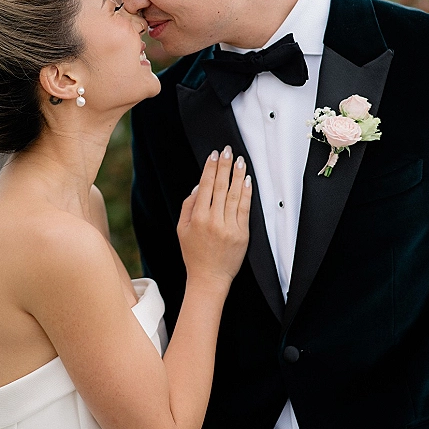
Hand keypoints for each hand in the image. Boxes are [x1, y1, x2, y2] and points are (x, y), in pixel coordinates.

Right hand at [177, 147, 251, 289]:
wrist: (209, 277)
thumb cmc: (194, 253)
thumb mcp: (181, 229)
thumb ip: (189, 205)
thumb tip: (200, 185)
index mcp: (197, 218)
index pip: (206, 186)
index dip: (210, 168)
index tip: (214, 155)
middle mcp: (214, 221)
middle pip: (221, 187)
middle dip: (224, 166)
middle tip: (228, 151)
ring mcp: (229, 227)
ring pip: (235, 195)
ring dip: (238, 175)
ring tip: (240, 161)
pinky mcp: (242, 234)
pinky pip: (245, 208)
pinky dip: (246, 193)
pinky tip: (247, 180)